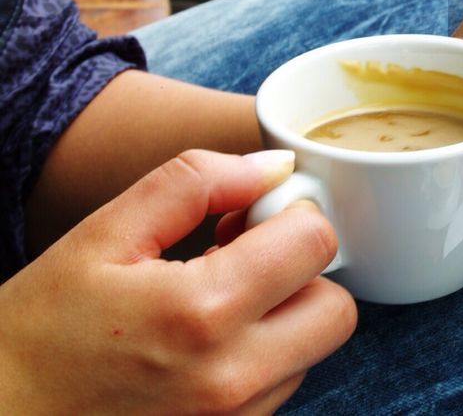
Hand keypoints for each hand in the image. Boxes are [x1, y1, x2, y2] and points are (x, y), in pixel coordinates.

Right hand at [0, 150, 355, 413]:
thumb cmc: (38, 329)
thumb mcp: (103, 235)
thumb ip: (195, 183)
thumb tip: (275, 166)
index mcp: (201, 313)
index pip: (315, 243)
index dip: (288, 216)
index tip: (248, 219)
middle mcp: (230, 377)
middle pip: (335, 306)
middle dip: (300, 273)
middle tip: (242, 258)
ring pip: (313, 348)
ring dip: (283, 316)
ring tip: (212, 301)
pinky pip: (282, 385)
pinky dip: (263, 356)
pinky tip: (205, 340)